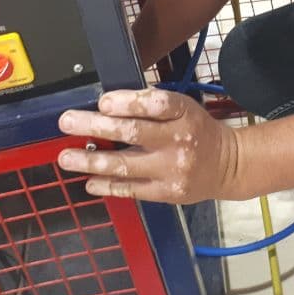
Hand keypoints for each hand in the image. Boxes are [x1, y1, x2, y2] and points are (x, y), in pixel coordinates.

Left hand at [56, 88, 241, 203]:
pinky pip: (131, 189)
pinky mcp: (167, 192)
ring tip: (66, 157)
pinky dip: (107, 186)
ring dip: (91, 161)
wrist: (227, 166)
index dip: (128, 103)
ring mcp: (172, 170)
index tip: (103, 102)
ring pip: (126, 165)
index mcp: (184, 114)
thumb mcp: (184, 108)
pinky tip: (89, 181)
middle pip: (134, 132)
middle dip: (96, 126)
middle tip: (67, 122)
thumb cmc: (197, 131)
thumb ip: (152, 105)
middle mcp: (179, 141)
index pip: (156, 104)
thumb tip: (108, 104)